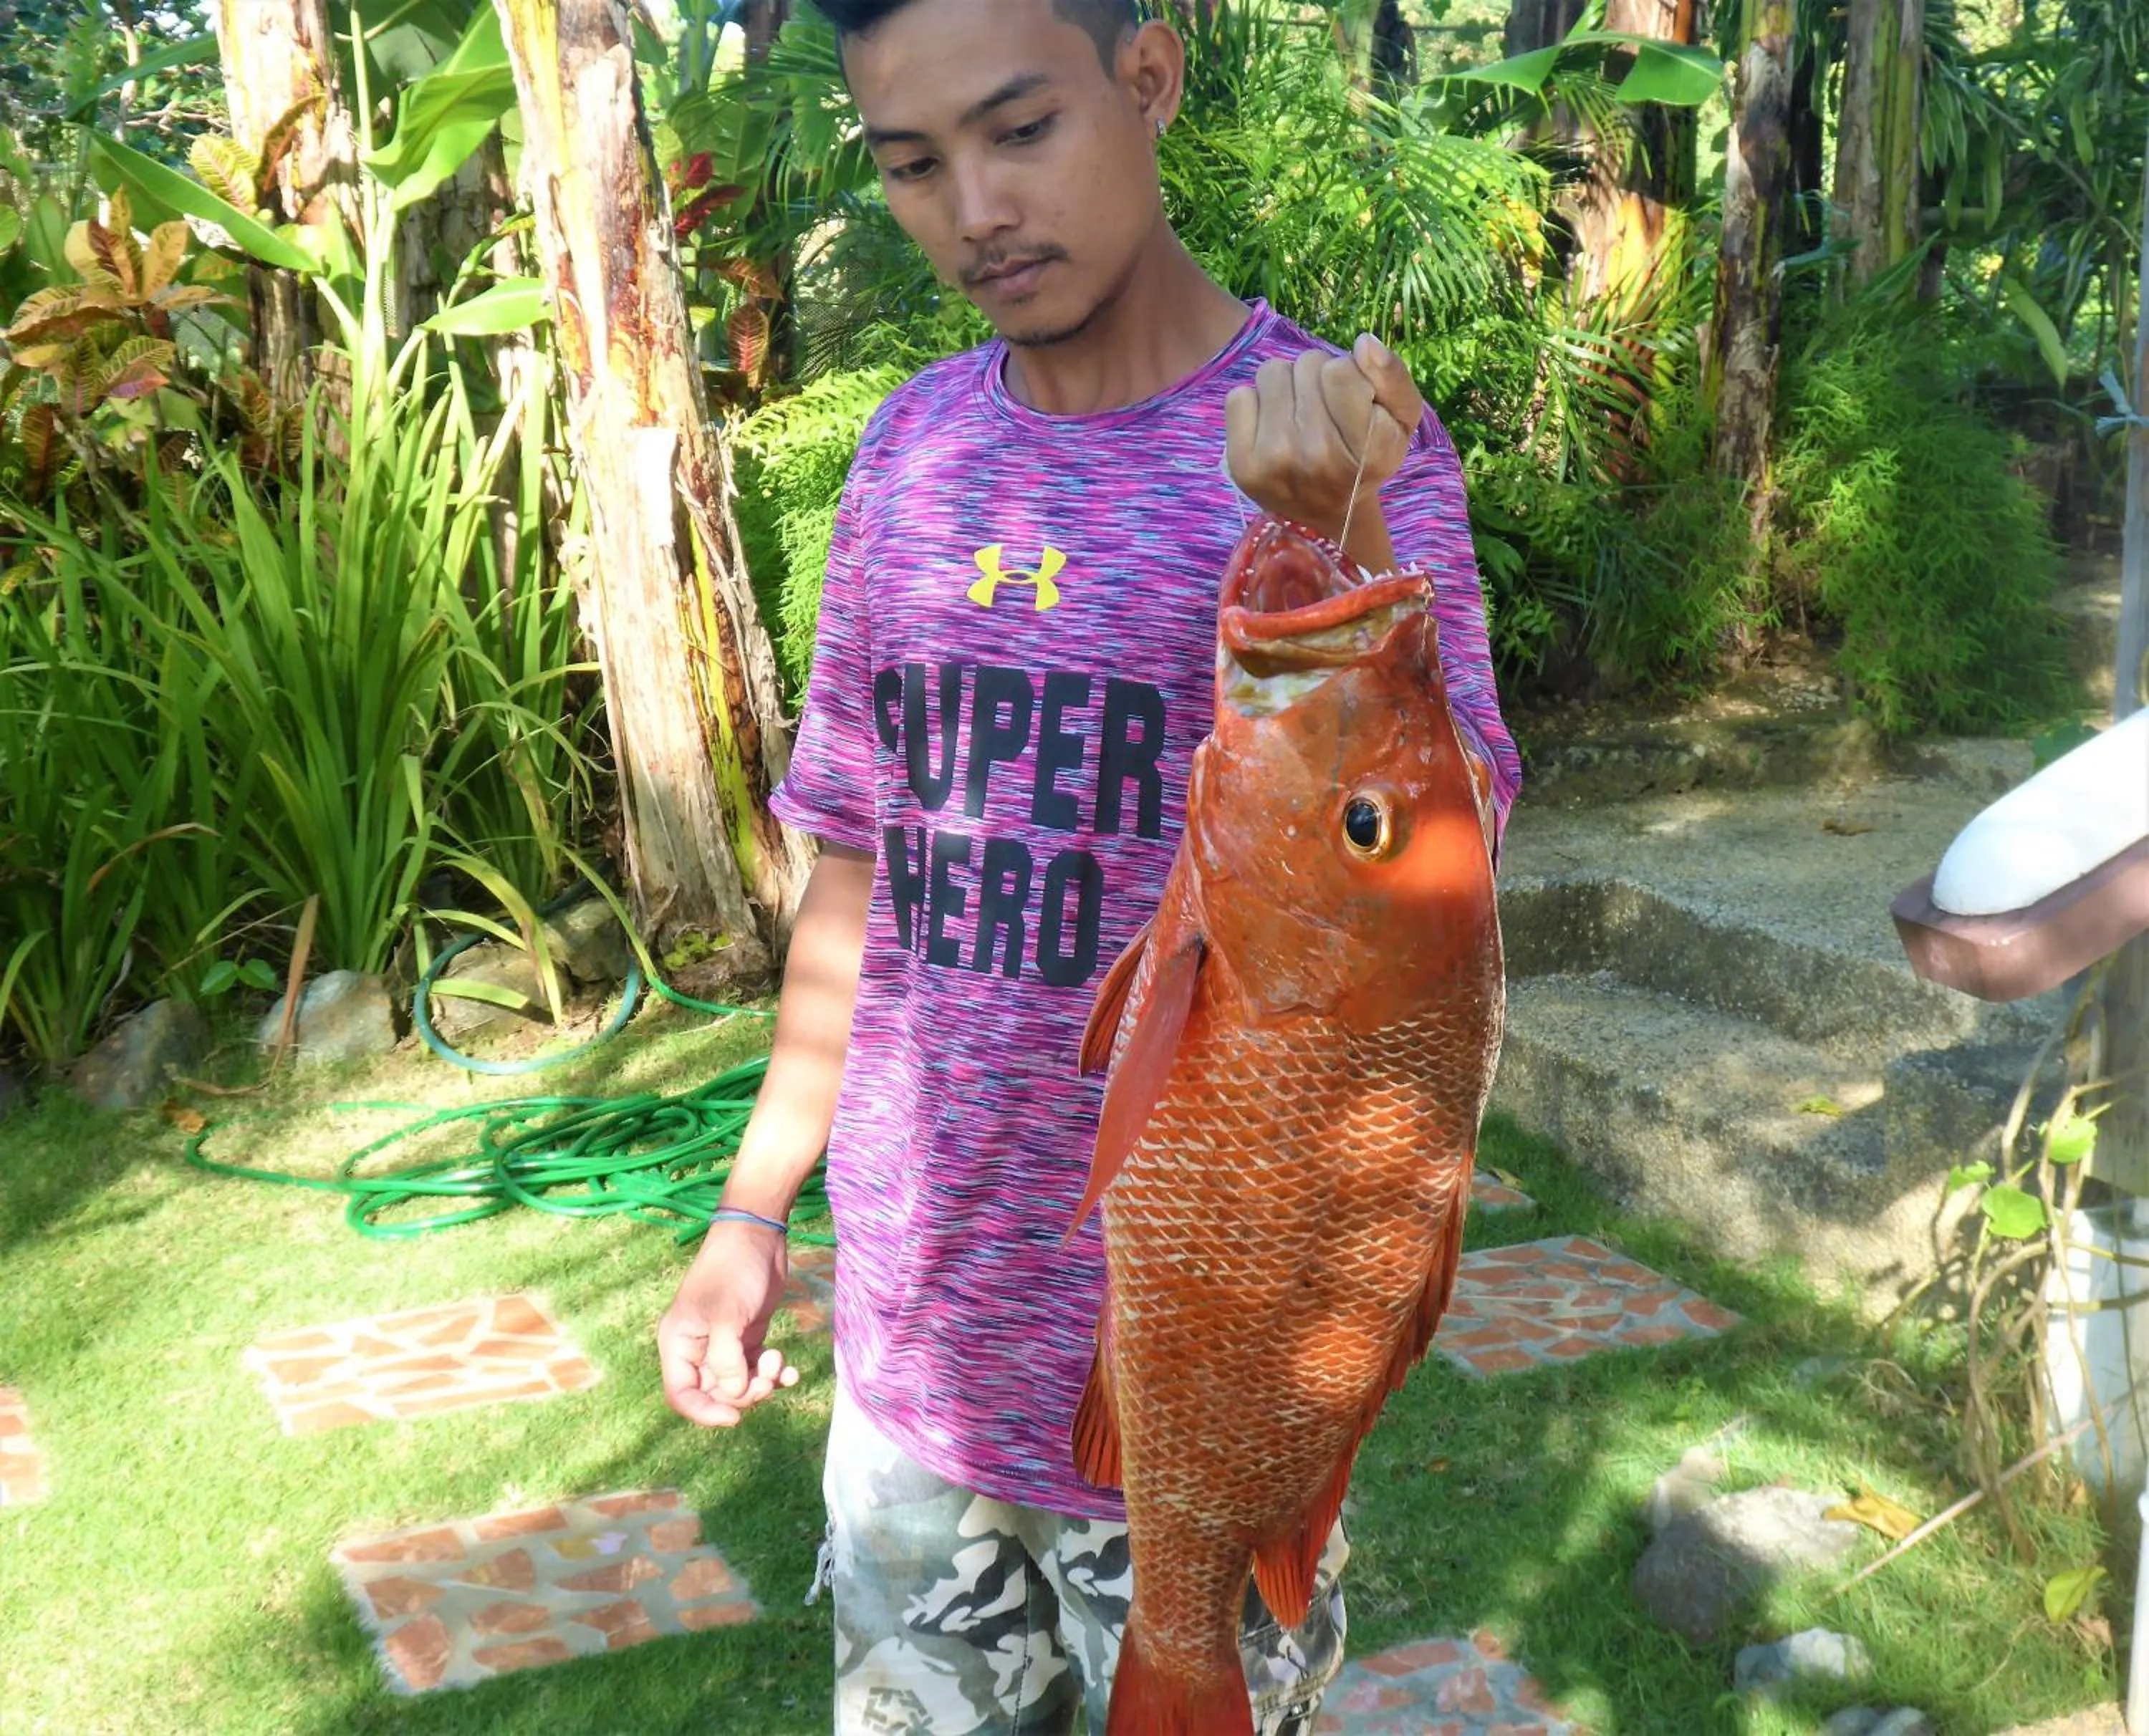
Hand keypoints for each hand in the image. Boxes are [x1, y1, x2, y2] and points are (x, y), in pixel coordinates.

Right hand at [657, 1220, 800, 1427]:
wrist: (758, 1237)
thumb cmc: (734, 1270)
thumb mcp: (727, 1315)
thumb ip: (727, 1359)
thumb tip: (734, 1396)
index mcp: (678, 1343)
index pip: (682, 1394)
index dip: (705, 1412)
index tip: (734, 1417)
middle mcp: (697, 1348)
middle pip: (714, 1393)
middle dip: (743, 1394)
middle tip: (767, 1380)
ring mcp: (723, 1343)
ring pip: (738, 1384)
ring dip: (761, 1383)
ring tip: (778, 1363)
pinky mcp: (747, 1337)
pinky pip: (756, 1370)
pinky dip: (773, 1374)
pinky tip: (790, 1371)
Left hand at [1224, 334, 1423, 545]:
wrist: (1326, 513)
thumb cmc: (1367, 458)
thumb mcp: (1401, 420)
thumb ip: (1394, 378)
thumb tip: (1363, 344)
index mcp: (1367, 448)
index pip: (1340, 370)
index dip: (1347, 374)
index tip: (1351, 400)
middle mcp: (1319, 456)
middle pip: (1307, 365)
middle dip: (1317, 378)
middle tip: (1324, 412)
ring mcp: (1275, 461)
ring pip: (1272, 372)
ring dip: (1286, 386)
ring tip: (1299, 417)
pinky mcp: (1241, 464)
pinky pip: (1239, 395)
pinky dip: (1256, 404)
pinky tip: (1272, 429)